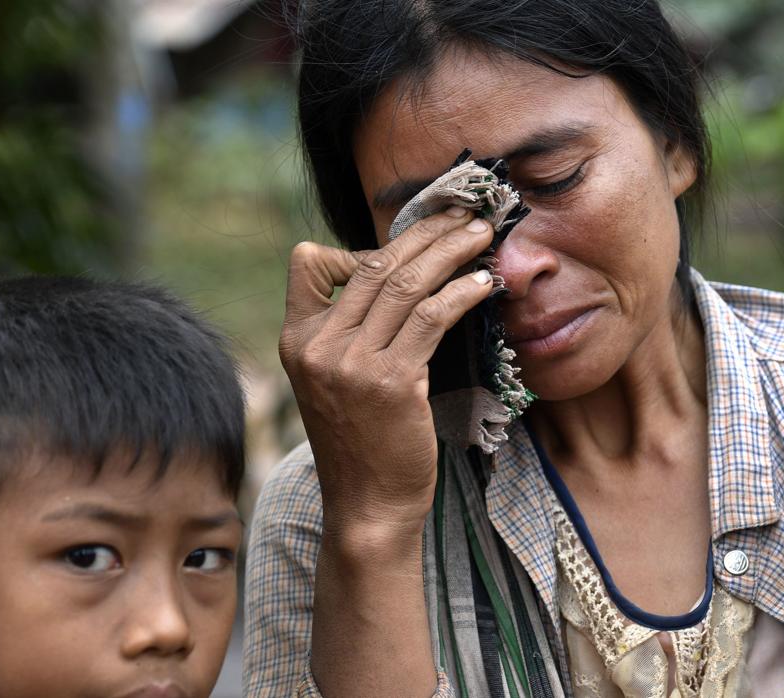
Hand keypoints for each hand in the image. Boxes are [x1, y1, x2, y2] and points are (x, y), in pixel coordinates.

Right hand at [279, 208, 494, 535]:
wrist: (368, 507)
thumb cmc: (364, 444)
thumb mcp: (336, 382)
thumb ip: (351, 333)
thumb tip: (397, 281)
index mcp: (298, 340)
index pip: (310, 263)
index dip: (359, 242)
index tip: (409, 237)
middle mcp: (318, 345)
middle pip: (375, 265)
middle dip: (426, 232)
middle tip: (465, 213)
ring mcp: (351, 363)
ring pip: (406, 284)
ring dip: (451, 251)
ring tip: (483, 234)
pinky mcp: (391, 381)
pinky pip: (432, 318)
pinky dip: (462, 294)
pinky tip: (486, 284)